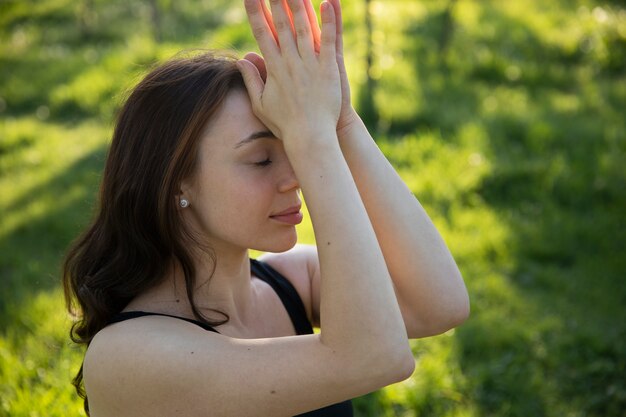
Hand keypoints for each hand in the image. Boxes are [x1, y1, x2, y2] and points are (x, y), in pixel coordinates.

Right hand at [238, 0, 340, 148]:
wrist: (310, 137)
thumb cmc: (285, 124)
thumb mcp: (261, 104)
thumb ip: (252, 80)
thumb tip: (241, 60)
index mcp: (274, 68)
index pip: (262, 33)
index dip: (255, 13)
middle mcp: (290, 62)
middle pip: (282, 24)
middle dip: (276, 1)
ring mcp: (310, 64)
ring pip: (304, 27)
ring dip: (300, 4)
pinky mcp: (328, 68)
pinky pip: (329, 40)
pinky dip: (329, 21)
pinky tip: (328, 2)